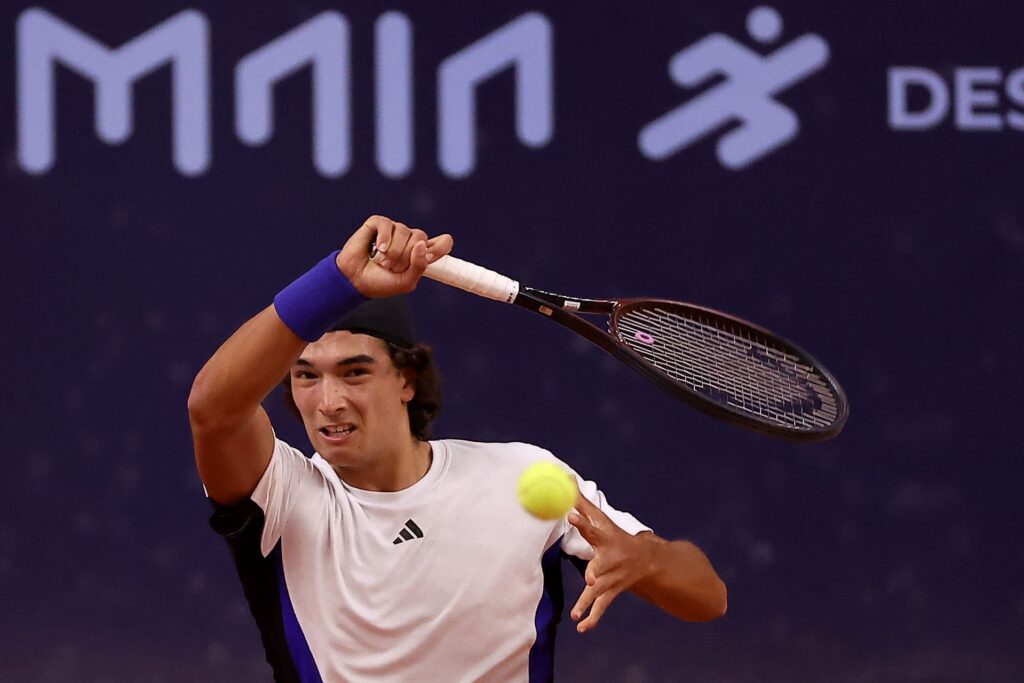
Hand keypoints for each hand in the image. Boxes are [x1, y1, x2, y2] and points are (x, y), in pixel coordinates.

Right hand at [336, 215, 452, 296]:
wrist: (355, 281)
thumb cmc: (380, 282)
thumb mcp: (406, 282)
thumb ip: (419, 266)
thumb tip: (421, 244)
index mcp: (420, 253)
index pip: (443, 242)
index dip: (441, 247)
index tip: (429, 257)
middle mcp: (409, 239)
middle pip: (421, 237)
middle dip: (406, 256)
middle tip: (392, 267)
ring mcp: (394, 230)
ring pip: (404, 231)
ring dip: (393, 252)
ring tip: (382, 262)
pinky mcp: (378, 224)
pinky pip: (387, 225)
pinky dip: (383, 238)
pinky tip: (377, 248)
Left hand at [568, 492, 654, 632]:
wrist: (647, 561)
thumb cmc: (615, 535)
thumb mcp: (602, 519)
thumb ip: (581, 502)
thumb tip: (564, 476)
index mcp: (607, 538)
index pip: (593, 527)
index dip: (583, 521)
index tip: (572, 514)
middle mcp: (611, 559)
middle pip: (601, 565)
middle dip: (596, 572)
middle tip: (590, 578)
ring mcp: (612, 578)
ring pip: (600, 592)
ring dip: (589, 602)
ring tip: (577, 614)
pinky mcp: (611, 592)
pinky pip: (602, 607)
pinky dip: (592, 618)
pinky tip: (581, 627)